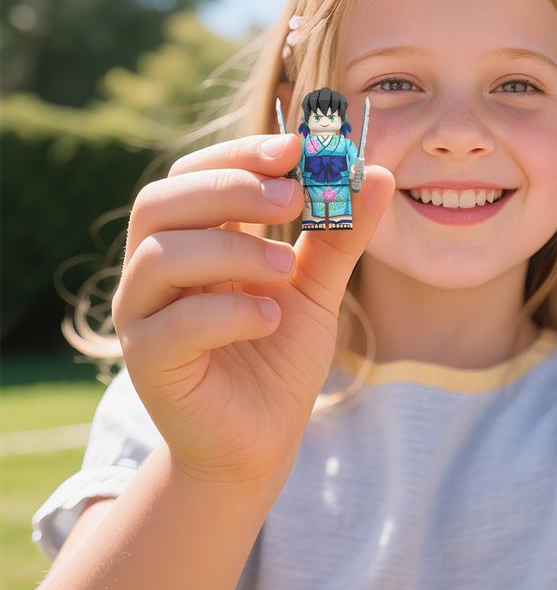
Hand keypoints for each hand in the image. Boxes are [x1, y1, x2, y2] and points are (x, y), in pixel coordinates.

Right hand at [111, 133, 394, 485]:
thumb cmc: (278, 355)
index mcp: (193, 240)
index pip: (194, 173)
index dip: (240, 154)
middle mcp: (156, 271)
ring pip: (159, 255)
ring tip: (287, 266)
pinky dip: (227, 311)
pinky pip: (172, 324)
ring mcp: (144, 316)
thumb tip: (379, 173)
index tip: (298, 148)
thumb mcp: (317, 286)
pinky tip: (271, 320)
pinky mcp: (150, 363)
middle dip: (230, 187)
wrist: (261, 441)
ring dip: (232, 248)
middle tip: (294, 195)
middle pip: (161, 202)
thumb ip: (341, 232)